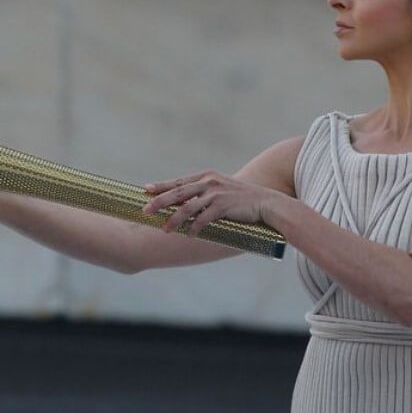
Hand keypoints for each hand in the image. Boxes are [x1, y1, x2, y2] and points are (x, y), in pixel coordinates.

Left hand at [142, 170, 282, 233]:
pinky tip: (188, 235)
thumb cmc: (241, 199)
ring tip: (165, 230)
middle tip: (146, 210)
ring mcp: (216, 193)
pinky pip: (203, 218)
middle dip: (159, 202)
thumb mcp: (220, 189)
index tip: (146, 189)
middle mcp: (209, 182)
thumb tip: (186, 201)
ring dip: (174, 220)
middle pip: (178, 192)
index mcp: (206, 176)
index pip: (179, 182)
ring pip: (188, 207)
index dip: (161, 186)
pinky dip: (194, 228)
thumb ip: (204, 191)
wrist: (266, 202)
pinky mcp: (224, 205)